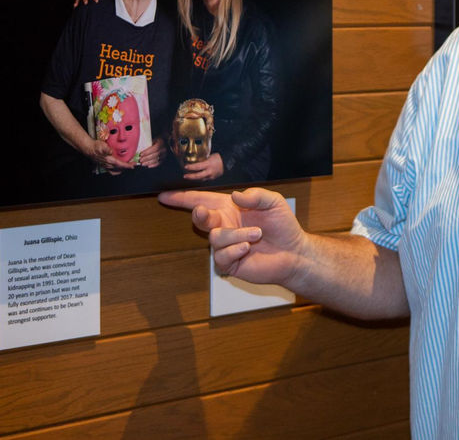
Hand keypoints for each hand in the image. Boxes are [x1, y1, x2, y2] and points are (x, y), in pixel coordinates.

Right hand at [84, 139, 132, 173]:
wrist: (88, 148)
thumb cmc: (95, 147)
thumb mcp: (101, 145)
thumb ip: (106, 149)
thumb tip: (110, 151)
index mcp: (109, 160)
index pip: (120, 164)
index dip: (127, 165)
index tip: (133, 165)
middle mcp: (108, 164)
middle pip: (120, 168)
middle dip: (127, 167)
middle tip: (133, 164)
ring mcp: (105, 165)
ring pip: (116, 170)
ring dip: (122, 169)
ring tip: (127, 167)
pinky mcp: (104, 165)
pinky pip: (111, 171)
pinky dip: (116, 171)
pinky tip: (118, 169)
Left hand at [137, 138, 164, 168]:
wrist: (164, 143)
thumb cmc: (156, 141)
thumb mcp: (153, 139)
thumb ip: (148, 143)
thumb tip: (139, 149)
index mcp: (161, 143)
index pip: (155, 148)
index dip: (147, 152)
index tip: (141, 154)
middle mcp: (164, 149)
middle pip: (155, 155)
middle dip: (147, 158)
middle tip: (140, 160)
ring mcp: (164, 155)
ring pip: (157, 160)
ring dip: (149, 162)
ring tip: (142, 163)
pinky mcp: (163, 159)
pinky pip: (159, 163)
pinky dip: (153, 165)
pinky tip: (148, 166)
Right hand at [159, 187, 305, 284]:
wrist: (294, 252)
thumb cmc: (282, 225)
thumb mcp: (273, 202)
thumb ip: (255, 195)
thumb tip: (234, 195)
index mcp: (229, 208)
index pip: (202, 200)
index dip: (183, 197)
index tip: (164, 194)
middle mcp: (224, 225)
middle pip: (200, 218)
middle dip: (199, 215)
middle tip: (204, 212)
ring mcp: (225, 245)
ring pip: (215, 237)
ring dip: (236, 234)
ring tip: (256, 235)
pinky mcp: (229, 264)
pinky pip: (221, 256)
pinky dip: (234, 250)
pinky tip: (247, 248)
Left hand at [183, 152, 224, 181]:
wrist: (227, 162)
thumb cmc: (218, 158)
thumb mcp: (210, 156)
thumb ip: (203, 160)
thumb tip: (195, 160)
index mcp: (208, 164)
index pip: (198, 166)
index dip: (191, 167)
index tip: (185, 167)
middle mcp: (209, 171)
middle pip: (198, 176)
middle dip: (190, 176)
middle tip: (184, 176)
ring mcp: (211, 175)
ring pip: (201, 179)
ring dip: (194, 178)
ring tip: (188, 177)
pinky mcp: (212, 178)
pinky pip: (205, 179)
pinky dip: (200, 178)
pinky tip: (196, 177)